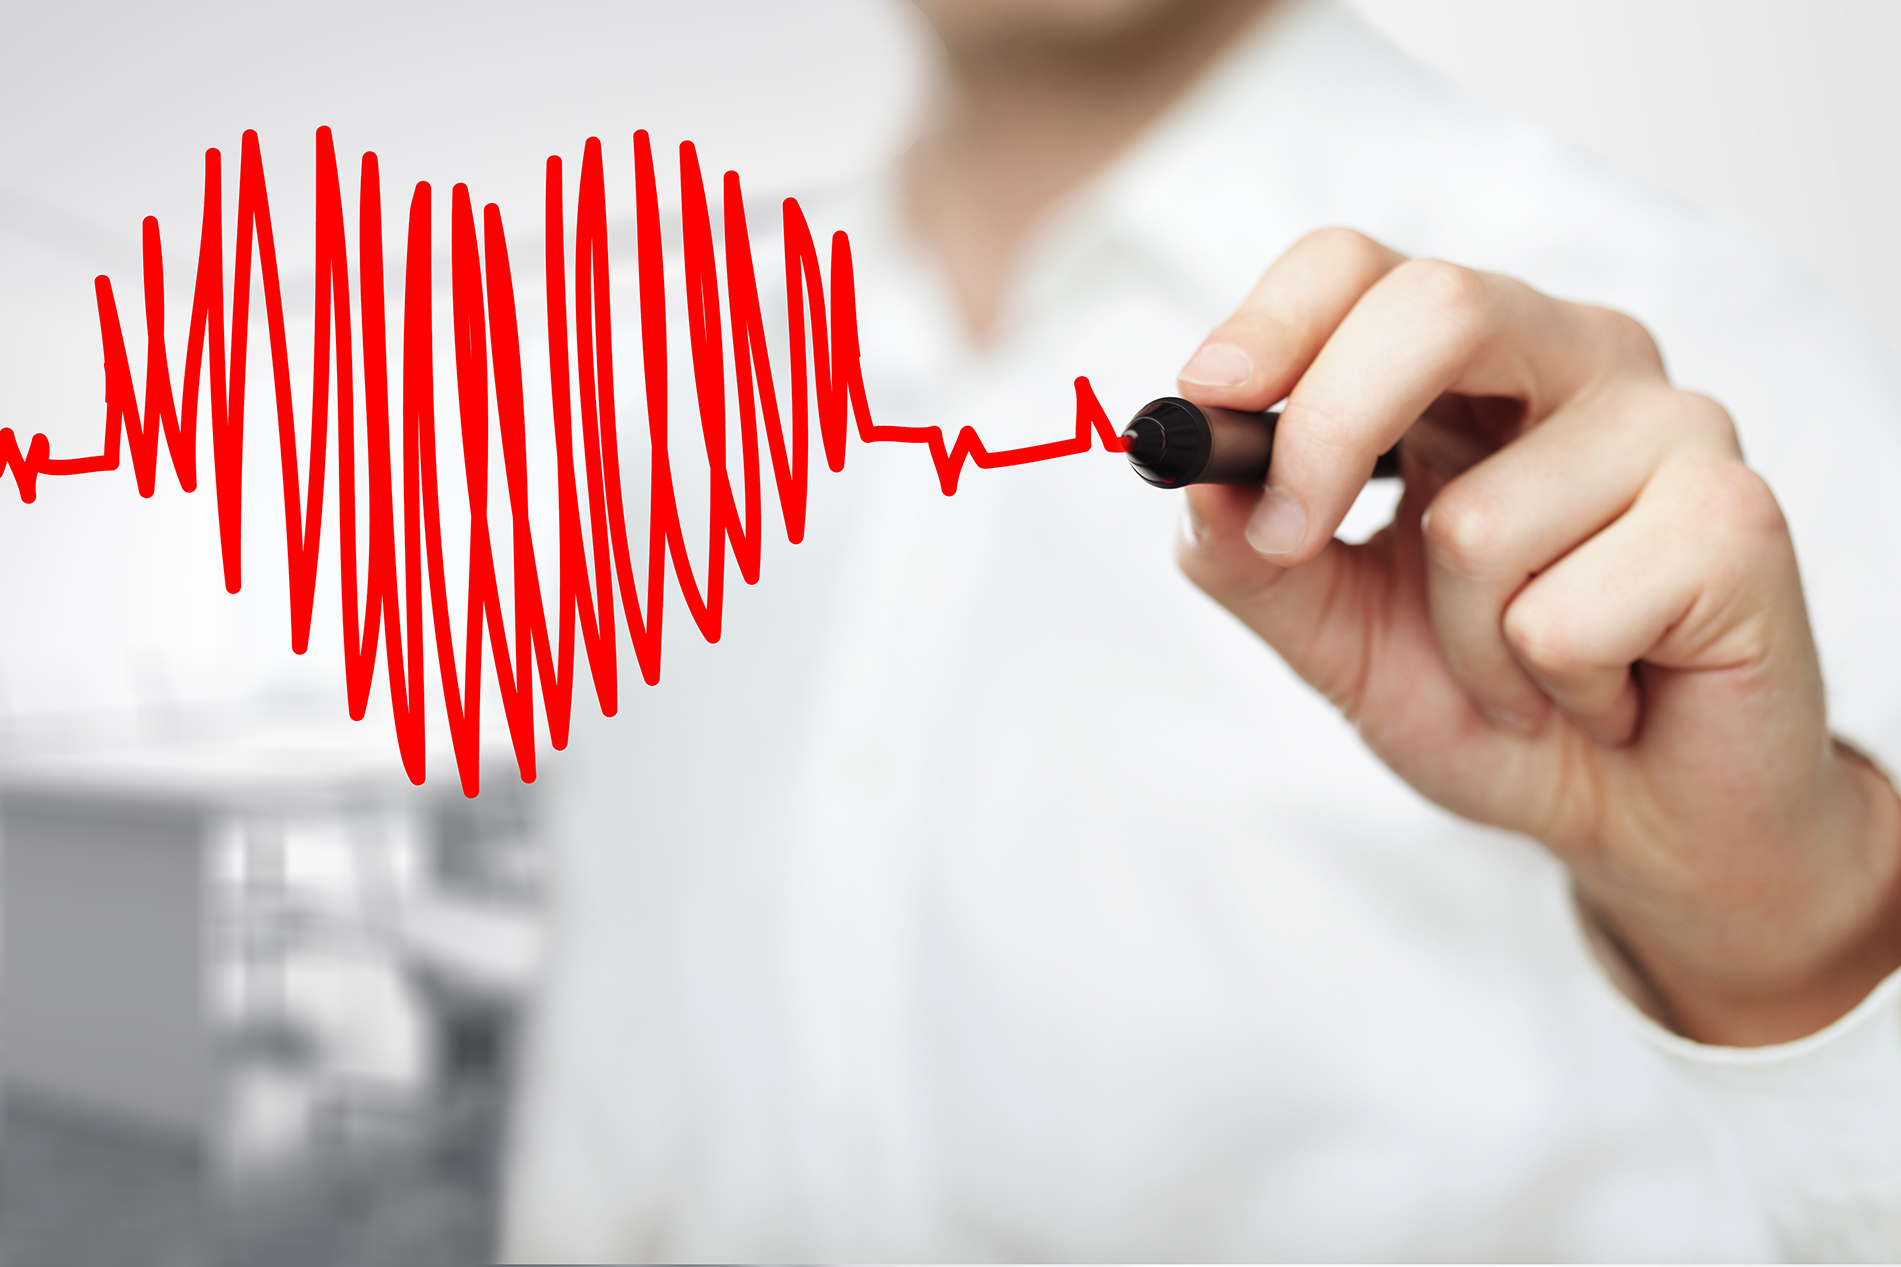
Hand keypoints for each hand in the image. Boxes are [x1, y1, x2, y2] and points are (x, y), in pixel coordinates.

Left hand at [1174, 229, 1900, 1045]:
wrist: (1637, 816)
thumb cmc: (1492, 699)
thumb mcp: (1338, 634)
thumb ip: (1254, 560)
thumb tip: (1198, 482)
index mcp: (1466, 363)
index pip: (1359, 266)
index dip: (1270, 322)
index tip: (1204, 403)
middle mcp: (1574, 359)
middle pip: (1434, 305)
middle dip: (1327, 436)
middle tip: (1292, 543)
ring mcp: (1672, 426)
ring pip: (1479, 518)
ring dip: (1462, 643)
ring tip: (1525, 673)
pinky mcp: (1738, 520)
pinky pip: (1565, 615)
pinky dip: (1550, 687)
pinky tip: (1606, 693)